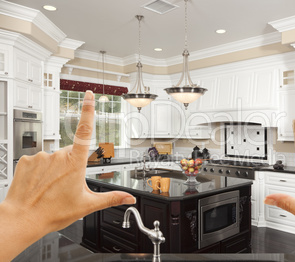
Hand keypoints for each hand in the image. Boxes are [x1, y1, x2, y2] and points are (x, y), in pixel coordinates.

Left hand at [0, 91, 135, 260]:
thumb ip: (111, 198)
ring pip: (54, 157)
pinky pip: (39, 160)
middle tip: (67, 185)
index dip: (88, 110)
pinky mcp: (26, 160)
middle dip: (72, 164)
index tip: (89, 95)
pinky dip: (41, 170)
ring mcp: (41, 157)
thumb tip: (129, 198)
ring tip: (52, 188)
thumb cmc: (53, 212)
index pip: (85, 130)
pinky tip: (40, 184)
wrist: (23, 219)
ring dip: (56, 169)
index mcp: (75, 163)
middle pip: (70, 153)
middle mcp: (58, 155)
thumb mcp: (87, 205)